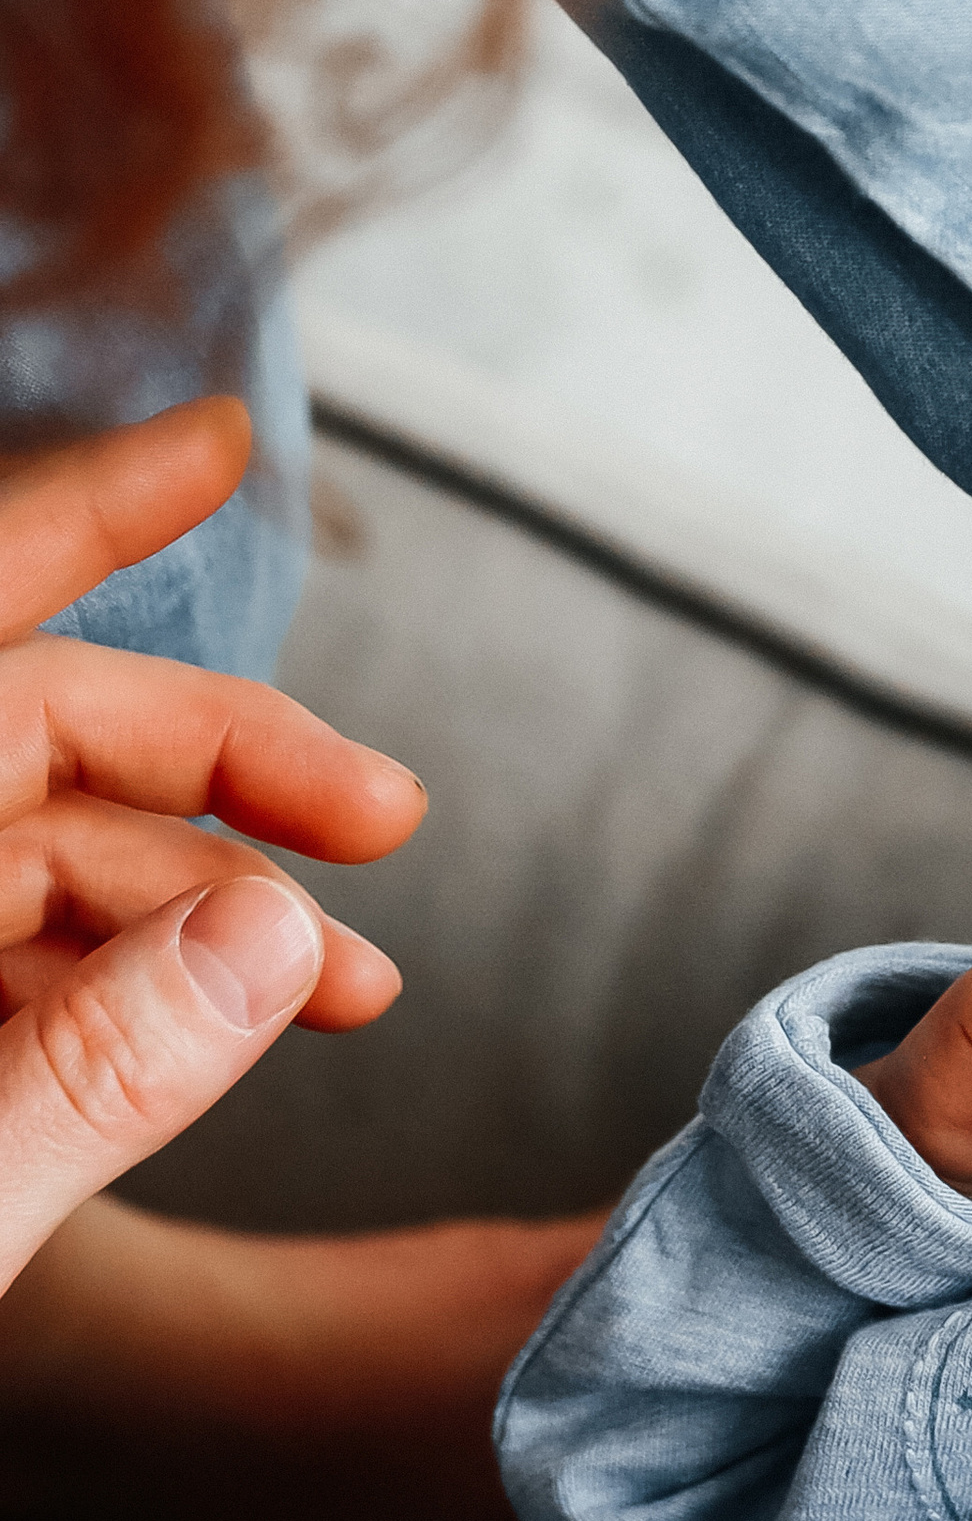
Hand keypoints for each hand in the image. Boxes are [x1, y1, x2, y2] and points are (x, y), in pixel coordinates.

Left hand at [0, 399, 426, 1285]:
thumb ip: (92, 1073)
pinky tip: (233, 1029)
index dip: (83, 512)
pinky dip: (119, 995)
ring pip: (17, 868)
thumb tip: (276, 933)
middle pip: (16, 740)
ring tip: (356, 987)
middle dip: (217, 767)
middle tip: (386, 822)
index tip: (218, 447)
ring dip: (195, 909)